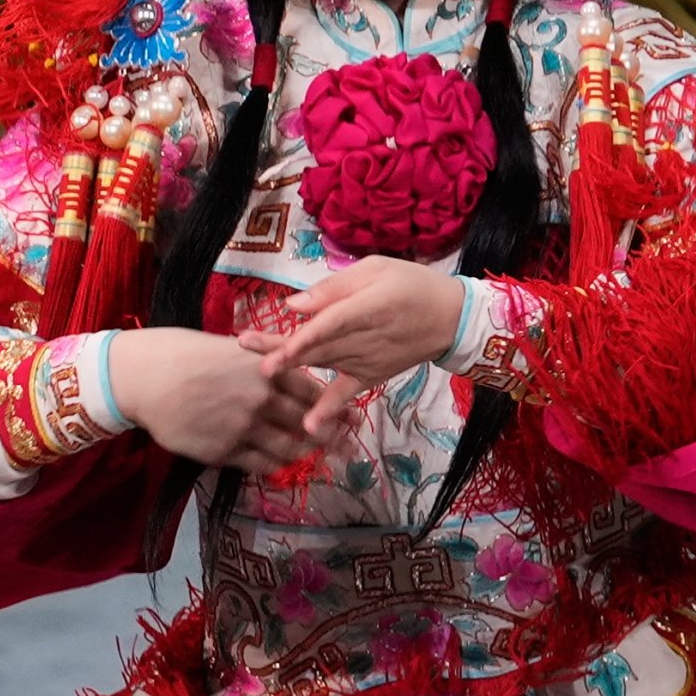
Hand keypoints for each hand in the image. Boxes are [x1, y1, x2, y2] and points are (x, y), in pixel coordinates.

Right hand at [106, 328, 324, 472]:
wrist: (146, 378)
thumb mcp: (234, 349)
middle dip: (329, 438)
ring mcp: (244, 428)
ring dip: (304, 455)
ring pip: (289, 449)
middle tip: (343, 447)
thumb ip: (266, 364)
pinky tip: (276, 462)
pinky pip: (261, 465)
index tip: (350, 420)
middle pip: (308, 424)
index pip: (313, 393)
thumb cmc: (186, 354)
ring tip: (312, 457)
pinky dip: (274, 465)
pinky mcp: (225, 451)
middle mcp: (262, 399)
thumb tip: (292, 374)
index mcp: (267, 369)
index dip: (334, 409)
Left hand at [249, 258, 465, 439]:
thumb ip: (335, 287)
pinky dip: (328, 410)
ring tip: (259, 373)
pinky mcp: (369, 376)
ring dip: (290, 370)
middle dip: (278, 347)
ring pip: (320, 365)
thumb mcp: (376, 269)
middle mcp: (361, 339)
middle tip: (245, 347)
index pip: (326, 326)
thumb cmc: (410, 285)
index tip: (269, 342)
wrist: (450, 318)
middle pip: (313, 344)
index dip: (298, 336)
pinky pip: (345, 395)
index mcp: (364, 308)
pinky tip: (308, 426)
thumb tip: (294, 303)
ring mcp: (364, 361)